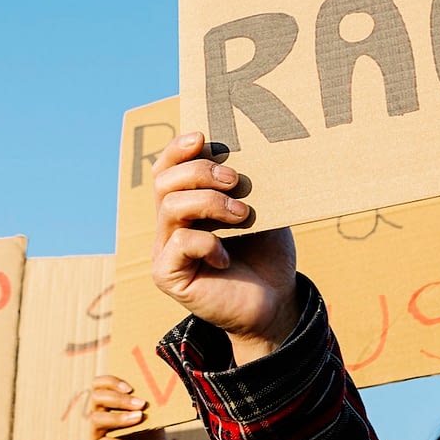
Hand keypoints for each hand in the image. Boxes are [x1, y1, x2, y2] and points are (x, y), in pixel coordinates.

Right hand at [87, 375, 173, 439]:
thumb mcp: (155, 423)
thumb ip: (149, 406)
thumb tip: (152, 385)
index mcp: (112, 409)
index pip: (99, 387)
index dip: (111, 381)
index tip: (131, 386)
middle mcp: (100, 422)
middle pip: (96, 399)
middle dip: (118, 398)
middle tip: (140, 404)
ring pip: (95, 420)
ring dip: (119, 417)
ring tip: (139, 420)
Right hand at [151, 132, 296, 363]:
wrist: (275, 302)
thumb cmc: (266, 255)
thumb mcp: (262, 209)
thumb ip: (246, 184)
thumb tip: (250, 148)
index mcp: (186, 204)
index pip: (168, 168)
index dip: (178, 149)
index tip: (203, 137)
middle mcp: (169, 225)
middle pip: (164, 181)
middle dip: (199, 171)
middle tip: (235, 180)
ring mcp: (165, 250)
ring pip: (170, 207)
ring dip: (209, 203)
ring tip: (242, 214)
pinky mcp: (168, 275)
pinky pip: (179, 242)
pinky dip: (208, 242)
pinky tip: (227, 257)